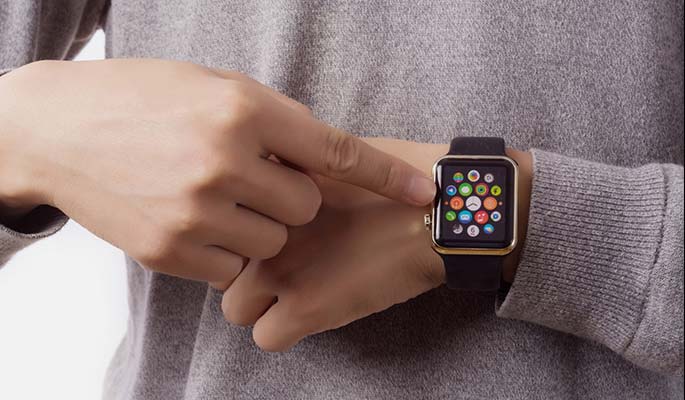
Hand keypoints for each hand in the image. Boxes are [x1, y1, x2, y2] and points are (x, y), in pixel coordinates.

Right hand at [0, 59, 434, 282]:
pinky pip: (231, 266)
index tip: (423, 193)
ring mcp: (195, 210)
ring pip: (273, 240)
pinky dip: (223, 248)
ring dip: (256, 224)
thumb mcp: (213, 87)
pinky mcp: (170, 250)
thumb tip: (321, 160)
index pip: (335, 152)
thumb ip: (271, 122)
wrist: (59, 130)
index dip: (384, 176)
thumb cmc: (143, 99)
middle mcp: (224, 160)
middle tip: (254, 178)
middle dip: (290, 196)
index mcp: (242, 109)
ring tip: (215, 197)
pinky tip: (192, 219)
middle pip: (306, 205)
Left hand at [220, 138, 447, 350]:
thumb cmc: (396, 181)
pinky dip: (284, 331)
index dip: (244, 233)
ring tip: (295, 292)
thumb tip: (268, 177)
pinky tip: (312, 310)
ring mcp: (282, 271)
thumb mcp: (335, 157)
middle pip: (221, 265)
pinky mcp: (308, 308)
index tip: (267, 237)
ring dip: (259, 304)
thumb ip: (292, 168)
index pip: (225, 223)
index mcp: (269, 191)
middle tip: (280, 267)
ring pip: (235, 308)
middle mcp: (264, 230)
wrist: (437, 212)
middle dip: (244, 269)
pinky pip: (266, 338)